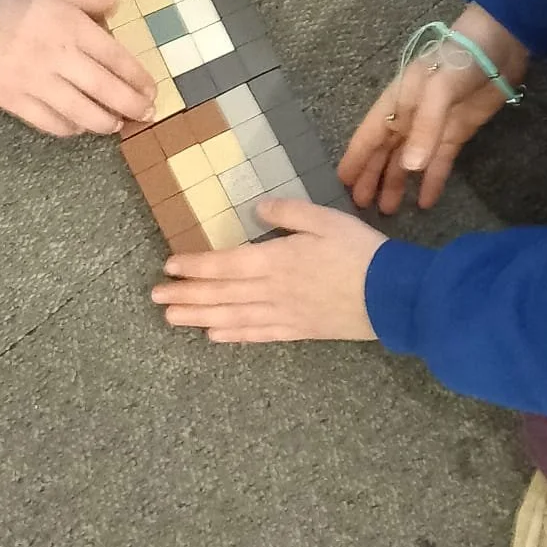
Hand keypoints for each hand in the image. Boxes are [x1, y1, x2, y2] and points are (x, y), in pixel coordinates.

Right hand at [0, 0, 156, 136]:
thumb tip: (117, 4)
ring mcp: (38, 84)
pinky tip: (78, 128)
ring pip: (81, 113)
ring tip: (116, 125)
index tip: (151, 90)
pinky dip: (68, 129)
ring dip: (105, 122)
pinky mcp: (14, 100)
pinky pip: (48, 123)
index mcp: (73, 28)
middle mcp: (61, 59)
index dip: (138, 78)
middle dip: (132, 106)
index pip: (117, 58)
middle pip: (106, 90)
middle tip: (147, 115)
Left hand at [152, 198, 384, 340]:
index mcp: (276, 260)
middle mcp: (272, 291)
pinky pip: (258, 335)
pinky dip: (233, 335)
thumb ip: (289, 213)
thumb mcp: (325, 218)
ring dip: (199, 317)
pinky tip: (214, 335)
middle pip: (221, 293)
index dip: (195, 266)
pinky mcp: (299, 330)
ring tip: (172, 318)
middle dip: (186, 295)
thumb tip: (256, 211)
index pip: (225, 264)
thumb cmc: (359, 251)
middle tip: (155, 298)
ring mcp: (284, 314)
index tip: (169, 267)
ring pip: (232, 317)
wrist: (391, 294)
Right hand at [338, 5, 529, 214]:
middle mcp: (409, 117)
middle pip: (385, 152)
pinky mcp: (456, 133)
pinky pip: (439, 162)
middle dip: (372, 177)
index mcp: (396, 101)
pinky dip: (431, 181)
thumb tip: (409, 168)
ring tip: (387, 211)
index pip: (369, 135)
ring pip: (409, 161)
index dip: (356, 158)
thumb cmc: (457, 61)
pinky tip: (424, 202)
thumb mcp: (437, 90)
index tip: (341, 183)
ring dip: (397, 183)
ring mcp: (433, 127)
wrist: (498, 47)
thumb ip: (424, 128)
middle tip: (360, 207)